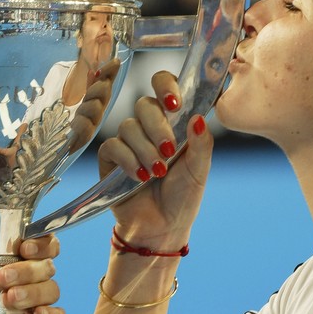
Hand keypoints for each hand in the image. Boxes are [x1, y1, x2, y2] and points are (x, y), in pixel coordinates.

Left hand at [0, 234, 63, 313]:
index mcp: (27, 254)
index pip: (49, 242)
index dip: (41, 244)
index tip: (24, 248)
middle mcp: (38, 273)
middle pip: (46, 267)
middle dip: (25, 272)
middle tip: (2, 279)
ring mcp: (43, 297)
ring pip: (52, 290)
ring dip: (32, 293)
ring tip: (10, 298)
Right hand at [97, 70, 213, 248]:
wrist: (162, 227)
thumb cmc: (183, 196)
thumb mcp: (199, 169)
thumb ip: (202, 143)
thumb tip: (199, 116)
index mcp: (173, 122)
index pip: (164, 87)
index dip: (166, 86)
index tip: (175, 103)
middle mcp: (148, 127)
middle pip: (144, 104)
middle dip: (157, 126)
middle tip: (169, 151)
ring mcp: (128, 141)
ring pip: (128, 126)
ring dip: (145, 150)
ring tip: (157, 173)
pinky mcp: (110, 158)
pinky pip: (113, 146)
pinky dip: (128, 160)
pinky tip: (139, 178)